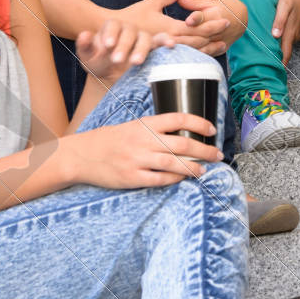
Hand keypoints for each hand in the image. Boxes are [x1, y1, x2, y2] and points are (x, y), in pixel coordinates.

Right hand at [65, 113, 221, 187]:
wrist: (81, 155)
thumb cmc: (110, 140)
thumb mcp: (133, 126)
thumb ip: (155, 129)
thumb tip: (184, 134)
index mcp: (145, 124)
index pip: (179, 118)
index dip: (199, 123)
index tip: (212, 130)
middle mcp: (144, 140)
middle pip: (183, 143)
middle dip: (205, 150)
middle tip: (217, 154)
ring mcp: (138, 160)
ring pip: (175, 164)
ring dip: (194, 168)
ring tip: (204, 170)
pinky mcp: (132, 177)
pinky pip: (160, 180)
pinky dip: (175, 180)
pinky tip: (183, 179)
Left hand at [75, 18, 161, 84]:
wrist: (110, 73)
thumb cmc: (98, 61)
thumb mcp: (87, 55)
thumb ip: (84, 45)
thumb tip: (84, 35)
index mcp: (112, 27)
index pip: (113, 25)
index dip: (111, 34)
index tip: (107, 46)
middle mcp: (129, 30)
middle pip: (130, 31)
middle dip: (124, 45)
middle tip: (116, 60)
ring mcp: (142, 38)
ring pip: (145, 38)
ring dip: (141, 49)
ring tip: (135, 62)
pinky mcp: (153, 48)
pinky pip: (161, 41)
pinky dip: (166, 41)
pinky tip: (170, 45)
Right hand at [116, 0, 226, 54]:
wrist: (114, 38)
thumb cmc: (131, 18)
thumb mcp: (151, 4)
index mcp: (171, 28)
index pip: (197, 27)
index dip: (213, 23)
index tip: (227, 20)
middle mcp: (172, 40)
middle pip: (199, 40)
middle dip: (215, 35)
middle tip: (229, 30)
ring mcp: (167, 49)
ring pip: (192, 50)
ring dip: (209, 47)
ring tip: (222, 44)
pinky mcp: (163, 54)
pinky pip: (183, 56)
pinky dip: (196, 54)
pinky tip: (203, 53)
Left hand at [176, 0, 244, 51]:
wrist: (241, 19)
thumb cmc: (221, 7)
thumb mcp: (208, 1)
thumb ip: (191, 2)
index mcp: (215, 14)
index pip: (204, 17)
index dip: (196, 19)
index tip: (188, 21)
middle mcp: (218, 29)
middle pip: (200, 34)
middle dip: (185, 37)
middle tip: (169, 38)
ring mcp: (220, 40)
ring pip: (202, 46)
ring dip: (188, 48)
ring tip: (173, 48)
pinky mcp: (220, 49)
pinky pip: (206, 54)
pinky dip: (195, 56)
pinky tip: (182, 57)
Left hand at [272, 0, 299, 64]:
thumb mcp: (284, 5)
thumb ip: (279, 20)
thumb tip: (275, 35)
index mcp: (290, 30)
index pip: (286, 51)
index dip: (282, 63)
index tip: (278, 72)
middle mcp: (295, 32)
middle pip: (287, 49)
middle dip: (280, 58)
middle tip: (270, 64)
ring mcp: (298, 29)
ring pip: (289, 43)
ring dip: (283, 48)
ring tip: (272, 52)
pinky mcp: (299, 25)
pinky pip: (292, 36)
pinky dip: (286, 40)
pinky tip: (280, 37)